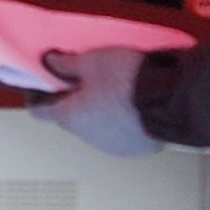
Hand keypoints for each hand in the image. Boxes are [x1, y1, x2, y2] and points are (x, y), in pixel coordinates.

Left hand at [31, 48, 160, 158]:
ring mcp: (112, 145)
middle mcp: (89, 137)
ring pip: (96, 128)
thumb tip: (52, 63)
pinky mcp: (135, 148)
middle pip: (71, 118)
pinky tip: (130, 106)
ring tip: (114, 91)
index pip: (41, 112)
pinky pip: (119, 135)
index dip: (38, 97)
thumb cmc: (132, 81)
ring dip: (99, 113)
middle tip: (85, 81)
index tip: (40, 89)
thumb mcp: (92, 61)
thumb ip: (67, 64)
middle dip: (74, 101)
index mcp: (72, 117)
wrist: (170, 99)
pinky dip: (120, 123)